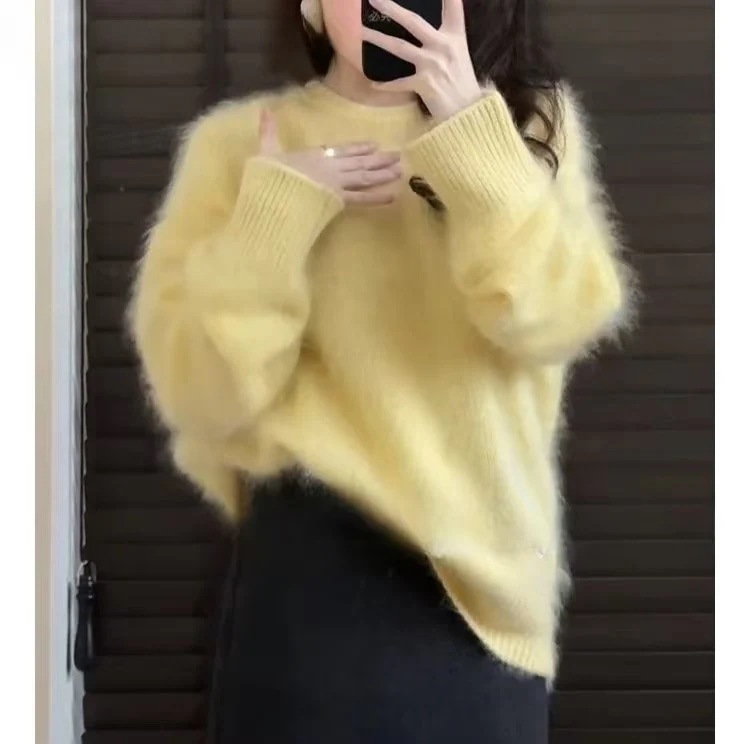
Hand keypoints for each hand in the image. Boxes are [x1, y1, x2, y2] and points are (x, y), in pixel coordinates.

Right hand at [259, 109, 401, 205]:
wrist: (273, 193)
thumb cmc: (269, 175)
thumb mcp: (266, 151)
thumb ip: (268, 131)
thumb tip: (264, 110)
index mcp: (315, 156)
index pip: (341, 150)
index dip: (357, 148)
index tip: (372, 146)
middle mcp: (331, 167)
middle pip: (359, 162)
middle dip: (379, 159)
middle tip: (398, 156)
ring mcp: (337, 183)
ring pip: (365, 177)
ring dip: (383, 173)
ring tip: (401, 171)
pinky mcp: (339, 200)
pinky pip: (362, 198)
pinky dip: (378, 197)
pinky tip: (393, 196)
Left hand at [362, 0, 486, 121]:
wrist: (468, 113)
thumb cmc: (462, 84)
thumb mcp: (459, 55)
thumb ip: (445, 38)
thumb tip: (424, 30)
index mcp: (456, 36)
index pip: (452, 5)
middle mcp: (443, 45)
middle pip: (413, 21)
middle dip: (391, 8)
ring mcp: (432, 64)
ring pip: (399, 47)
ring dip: (378, 39)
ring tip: (362, 32)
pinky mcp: (424, 84)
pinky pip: (399, 83)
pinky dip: (386, 84)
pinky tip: (373, 83)